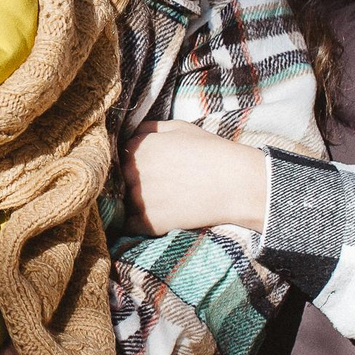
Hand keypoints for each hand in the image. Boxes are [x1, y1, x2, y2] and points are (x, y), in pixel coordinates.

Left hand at [120, 120, 269, 234]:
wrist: (235, 183)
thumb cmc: (211, 151)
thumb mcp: (179, 127)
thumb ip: (150, 127)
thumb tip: (132, 132)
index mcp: (138, 147)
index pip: (118, 155)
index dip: (130, 163)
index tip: (143, 168)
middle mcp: (132, 171)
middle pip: (118, 179)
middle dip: (130, 182)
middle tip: (154, 186)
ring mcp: (139, 198)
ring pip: (123, 202)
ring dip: (134, 203)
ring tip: (159, 201)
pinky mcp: (148, 222)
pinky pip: (130, 226)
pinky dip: (138, 224)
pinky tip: (155, 218)